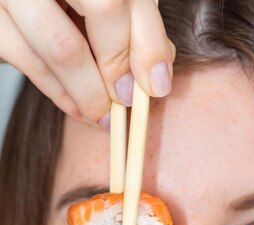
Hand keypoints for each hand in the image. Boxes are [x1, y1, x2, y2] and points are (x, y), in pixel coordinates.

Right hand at [0, 0, 175, 125]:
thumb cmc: (61, 1)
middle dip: (119, 64)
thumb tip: (156, 76)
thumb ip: (133, 25)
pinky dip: (61, 96)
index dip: (148, 42)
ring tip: (104, 117)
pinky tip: (79, 110)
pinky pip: (30, 64)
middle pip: (104, 7)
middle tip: (127, 100)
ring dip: (91, 94)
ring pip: (64, 47)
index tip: (156, 85)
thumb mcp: (97, 1)